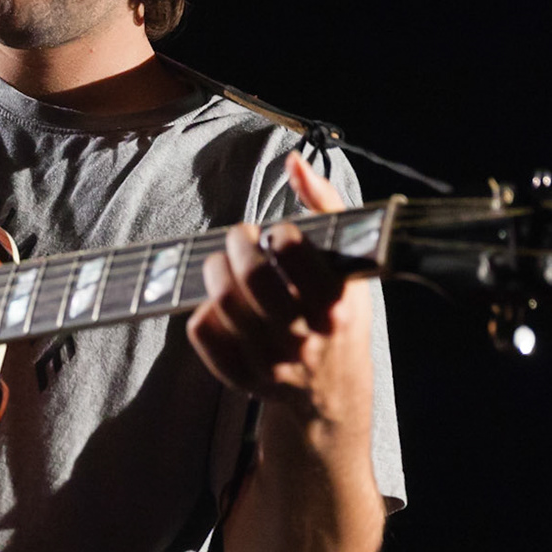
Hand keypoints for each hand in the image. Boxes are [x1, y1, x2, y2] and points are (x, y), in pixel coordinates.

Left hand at [187, 151, 373, 430]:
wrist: (332, 390)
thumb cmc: (339, 312)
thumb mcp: (349, 263)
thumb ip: (326, 206)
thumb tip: (294, 161)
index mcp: (336, 304)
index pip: (293, 251)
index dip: (278, 233)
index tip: (279, 235)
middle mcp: (305, 337)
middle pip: (251, 276)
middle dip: (237, 243)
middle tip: (240, 238)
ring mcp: (272, 361)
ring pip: (221, 303)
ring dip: (216, 270)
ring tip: (227, 265)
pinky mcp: (242, 376)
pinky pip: (202, 332)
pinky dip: (203, 309)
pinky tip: (221, 302)